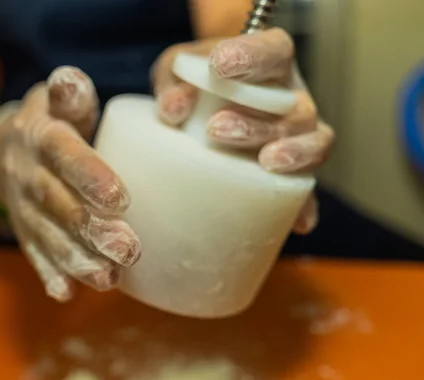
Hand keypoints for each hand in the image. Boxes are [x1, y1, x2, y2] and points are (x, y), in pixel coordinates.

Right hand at [0, 67, 140, 300]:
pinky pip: (33, 254)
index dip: (89, 177)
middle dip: (91, 230)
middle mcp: (27, 175)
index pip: (64, 157)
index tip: (121, 199)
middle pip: (58, 204)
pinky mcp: (22, 231)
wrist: (1, 151)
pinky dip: (49, 274)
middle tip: (128, 250)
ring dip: (77, 260)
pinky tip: (67, 293)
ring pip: (48, 236)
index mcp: (40, 138)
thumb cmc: (49, 123)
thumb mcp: (55, 101)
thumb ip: (68, 94)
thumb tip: (72, 82)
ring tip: (109, 278)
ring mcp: (22, 208)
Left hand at [151, 28, 334, 233]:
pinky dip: (305, 205)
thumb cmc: (197, 84)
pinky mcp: (294, 169)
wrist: (204, 110)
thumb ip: (173, 80)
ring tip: (265, 163)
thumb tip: (173, 108)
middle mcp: (291, 96)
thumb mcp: (178, 71)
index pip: (274, 49)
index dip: (254, 56)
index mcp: (268, 62)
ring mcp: (299, 133)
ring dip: (293, 153)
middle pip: (295, 106)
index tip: (222, 65)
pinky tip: (299, 221)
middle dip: (260, 120)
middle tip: (216, 129)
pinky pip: (310, 189)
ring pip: (316, 141)